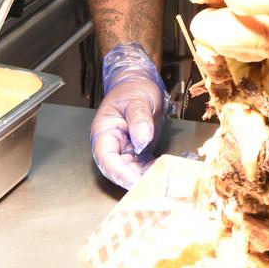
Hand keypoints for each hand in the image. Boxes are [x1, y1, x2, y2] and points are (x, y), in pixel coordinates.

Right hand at [90, 43, 174, 188]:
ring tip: (162, 179)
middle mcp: (112, 144)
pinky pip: (143, 166)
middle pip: (118, 169)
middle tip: (153, 184)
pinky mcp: (138, 151)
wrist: (140, 83)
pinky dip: (152, 170)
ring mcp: (125, 149)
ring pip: (132, 171)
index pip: (107, 159)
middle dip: (134, 179)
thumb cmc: (133, 88)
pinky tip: (165, 170)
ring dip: (145, 177)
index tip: (135, 180)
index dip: (119, 173)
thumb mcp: (137, 100)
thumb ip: (139, 119)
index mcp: (104, 132)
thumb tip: (142, 141)